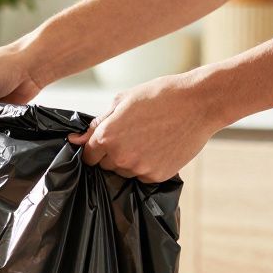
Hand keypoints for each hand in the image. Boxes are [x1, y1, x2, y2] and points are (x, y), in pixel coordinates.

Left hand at [69, 74, 220, 182]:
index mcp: (107, 136)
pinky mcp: (157, 176)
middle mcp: (120, 156)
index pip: (88, 156)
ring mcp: (139, 169)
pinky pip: (143, 176)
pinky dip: (147, 166)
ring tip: (148, 139)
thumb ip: (97, 123)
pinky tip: (159, 147)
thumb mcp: (123, 101)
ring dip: (130, 161)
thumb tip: (75, 139)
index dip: (95, 149)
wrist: (198, 104)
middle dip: (112, 153)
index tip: (104, 143)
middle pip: (105, 166)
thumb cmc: (159, 96)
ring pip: (124, 173)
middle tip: (132, 135)